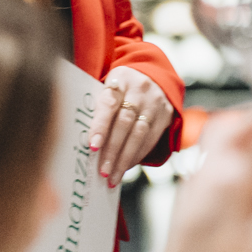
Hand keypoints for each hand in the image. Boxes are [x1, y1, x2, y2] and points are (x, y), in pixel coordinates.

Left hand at [92, 67, 175, 190]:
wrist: (151, 75)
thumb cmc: (120, 86)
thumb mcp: (107, 87)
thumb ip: (97, 108)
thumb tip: (84, 141)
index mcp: (120, 80)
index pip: (109, 104)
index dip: (101, 125)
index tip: (93, 145)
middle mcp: (140, 90)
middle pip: (125, 123)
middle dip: (112, 150)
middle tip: (102, 171)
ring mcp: (155, 102)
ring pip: (139, 134)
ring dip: (125, 158)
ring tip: (112, 176)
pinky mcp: (166, 114)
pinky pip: (152, 139)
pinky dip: (138, 155)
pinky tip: (126, 166)